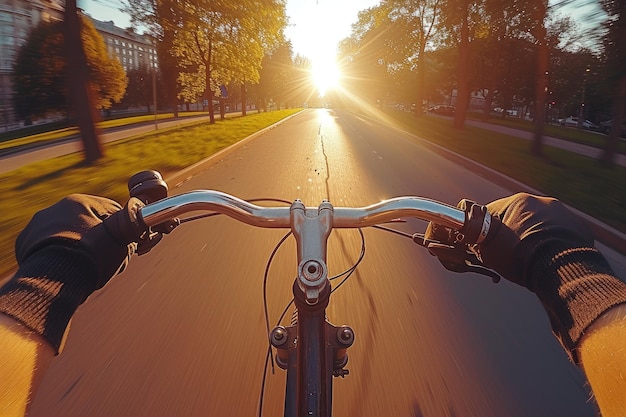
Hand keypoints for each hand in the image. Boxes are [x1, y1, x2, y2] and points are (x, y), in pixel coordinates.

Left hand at [0, 194, 146, 351]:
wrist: (55, 280)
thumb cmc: (91, 258)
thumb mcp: (121, 240)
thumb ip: (132, 224)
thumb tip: (141, 218)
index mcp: (79, 202)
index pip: (109, 210)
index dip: (120, 229)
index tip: (124, 245)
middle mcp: (55, 208)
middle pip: (87, 223)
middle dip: (97, 239)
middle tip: (105, 259)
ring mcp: (38, 226)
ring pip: (68, 235)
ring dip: (78, 247)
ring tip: (87, 268)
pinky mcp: (27, 244)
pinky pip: (50, 247)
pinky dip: (59, 256)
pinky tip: (68, 269)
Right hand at [425, 193, 592, 287]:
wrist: (564, 270)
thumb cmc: (522, 258)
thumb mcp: (487, 247)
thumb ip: (471, 235)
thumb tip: (452, 229)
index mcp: (518, 202)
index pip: (491, 213)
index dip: (482, 231)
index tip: (482, 245)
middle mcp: (542, 202)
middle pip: (515, 220)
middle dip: (508, 236)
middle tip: (507, 257)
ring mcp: (563, 214)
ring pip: (537, 227)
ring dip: (530, 241)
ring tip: (527, 262)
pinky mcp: (579, 229)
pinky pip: (558, 235)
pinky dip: (550, 246)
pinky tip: (545, 262)